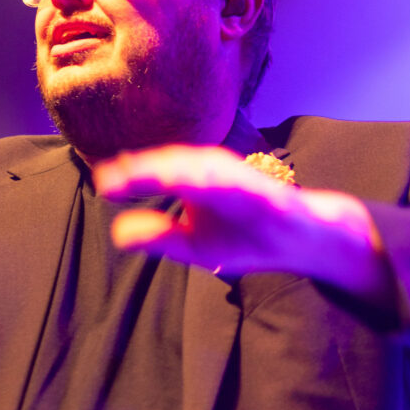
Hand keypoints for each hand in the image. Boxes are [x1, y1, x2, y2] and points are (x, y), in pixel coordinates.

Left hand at [94, 145, 392, 305]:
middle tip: (117, 177)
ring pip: (208, 168)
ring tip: (149, 172)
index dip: (132, 176)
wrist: (303, 238)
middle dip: (148, 167)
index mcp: (196, 183)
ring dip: (179, 168)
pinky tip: (202, 183)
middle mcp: (216, 175)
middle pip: (178, 164)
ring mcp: (243, 182)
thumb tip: (117, 233)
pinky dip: (224, 182)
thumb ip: (160, 236)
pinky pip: (245, 185)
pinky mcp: (268, 195)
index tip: (105, 183)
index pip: (159, 174)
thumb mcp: (196, 245)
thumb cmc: (247, 236)